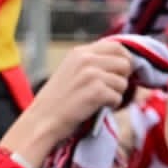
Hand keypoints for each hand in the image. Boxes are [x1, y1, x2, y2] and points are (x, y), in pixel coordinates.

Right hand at [0, 39, 133, 165]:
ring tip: (100, 101)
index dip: (125, 60)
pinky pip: (118, 98)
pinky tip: (97, 108)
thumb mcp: (71, 71)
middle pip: (125, 63)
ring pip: (123, 82)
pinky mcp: (96, 91)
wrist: (43, 120)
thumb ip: (92, 63)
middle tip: (112, 90)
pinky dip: (112, 106)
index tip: (121, 73)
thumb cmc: (57, 101)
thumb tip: (123, 64)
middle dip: (123, 78)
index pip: (116, 46)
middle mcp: (86, 59)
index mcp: (80, 52)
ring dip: (116, 94)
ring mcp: (91, 74)